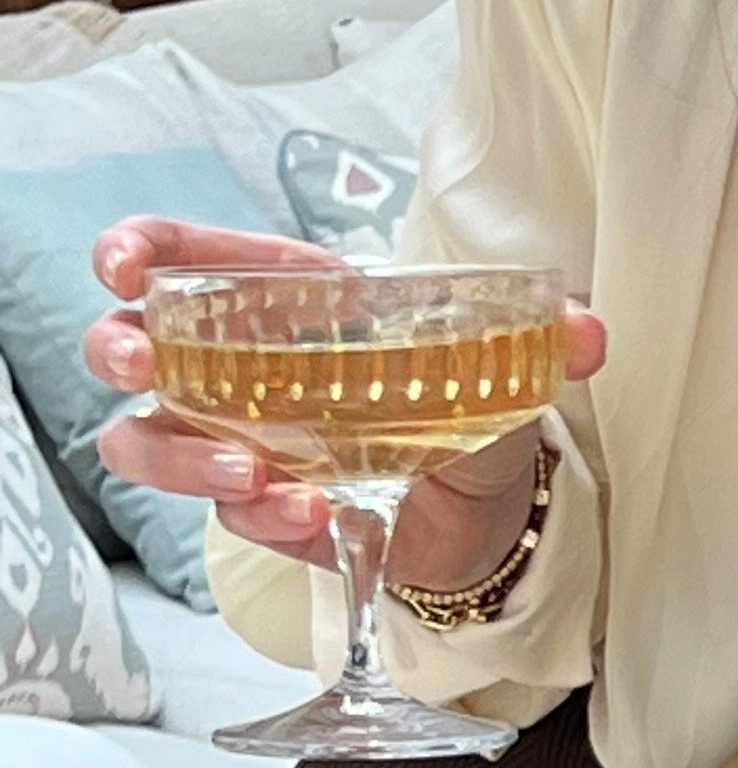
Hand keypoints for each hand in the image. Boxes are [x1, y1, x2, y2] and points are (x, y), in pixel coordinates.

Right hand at [84, 218, 607, 586]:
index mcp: (292, 307)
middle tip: (143, 364)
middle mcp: (245, 370)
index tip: (124, 264)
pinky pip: (228, 512)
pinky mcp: (261, 508)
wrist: (492, 512)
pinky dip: (260, 515)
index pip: (193, 262)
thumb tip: (586, 332)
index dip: (142, 253)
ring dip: (181, 452)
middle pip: (136, 347)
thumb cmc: (473, 413)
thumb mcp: (505, 366)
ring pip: (151, 438)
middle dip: (121, 349)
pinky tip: (308, 513)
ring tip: (245, 471)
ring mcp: (241, 440)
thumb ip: (542, 339)